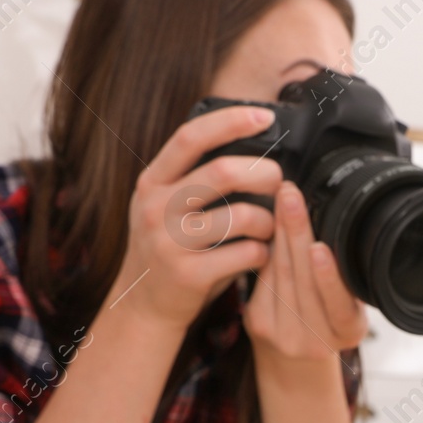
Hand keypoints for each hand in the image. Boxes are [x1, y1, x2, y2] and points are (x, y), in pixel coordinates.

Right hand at [112, 106, 283, 329]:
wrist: (143, 306)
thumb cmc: (169, 248)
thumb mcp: (164, 205)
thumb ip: (193, 177)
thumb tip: (251, 144)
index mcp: (152, 181)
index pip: (191, 137)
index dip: (230, 121)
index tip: (265, 117)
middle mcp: (155, 208)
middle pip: (223, 172)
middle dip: (264, 173)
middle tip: (278, 181)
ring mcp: (169, 243)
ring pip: (242, 216)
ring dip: (269, 220)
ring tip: (270, 227)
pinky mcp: (189, 275)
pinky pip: (246, 254)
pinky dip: (264, 252)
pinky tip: (260, 254)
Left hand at [243, 182, 367, 363]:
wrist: (296, 360)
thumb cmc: (329, 323)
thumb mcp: (348, 307)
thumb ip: (345, 279)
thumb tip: (331, 219)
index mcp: (348, 333)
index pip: (338, 304)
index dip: (328, 277)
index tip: (320, 247)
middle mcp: (316, 341)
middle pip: (303, 280)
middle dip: (297, 233)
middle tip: (292, 196)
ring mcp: (284, 336)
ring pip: (281, 275)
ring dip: (280, 232)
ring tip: (283, 199)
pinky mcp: (258, 325)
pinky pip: (264, 279)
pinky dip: (268, 248)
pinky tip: (270, 223)